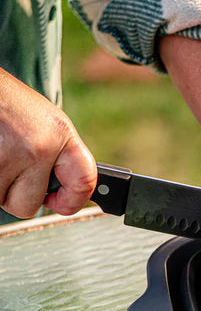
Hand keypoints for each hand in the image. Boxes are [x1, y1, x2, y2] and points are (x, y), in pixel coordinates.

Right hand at [0, 69, 95, 217]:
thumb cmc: (9, 104)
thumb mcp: (46, 123)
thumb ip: (60, 155)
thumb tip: (65, 191)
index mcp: (59, 135)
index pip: (83, 183)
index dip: (73, 201)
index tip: (62, 203)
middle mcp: (37, 148)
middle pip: (29, 206)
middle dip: (18, 194)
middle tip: (12, 170)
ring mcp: (7, 157)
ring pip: (2, 200)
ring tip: (1, 155)